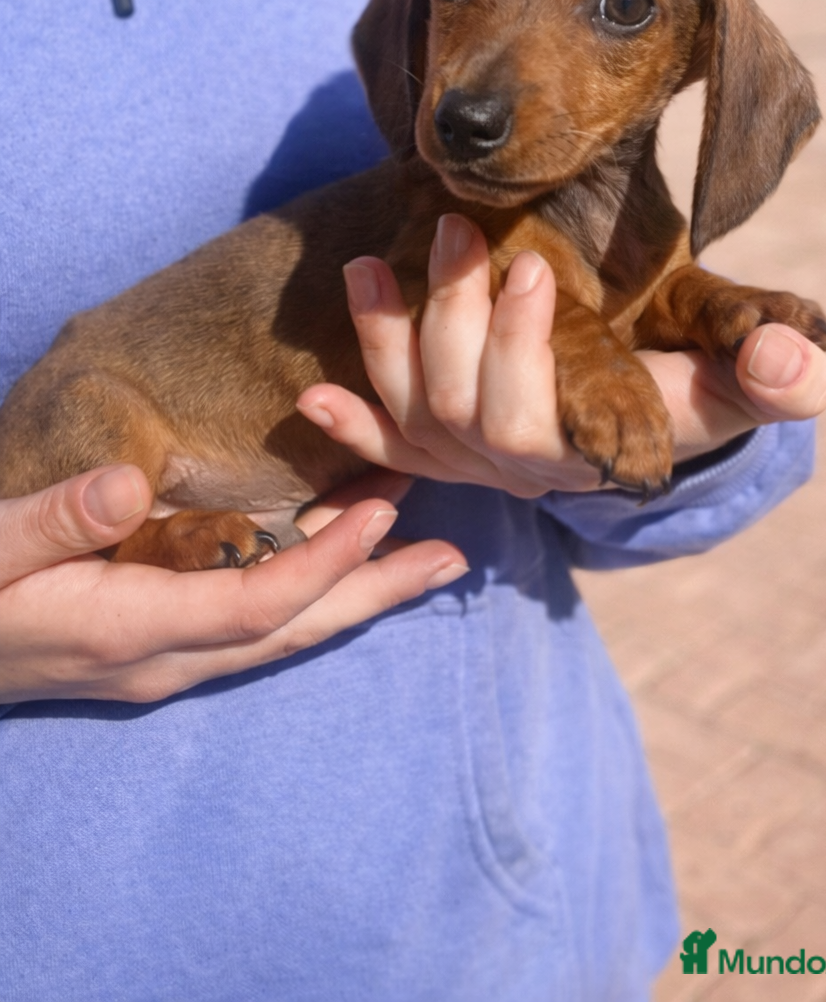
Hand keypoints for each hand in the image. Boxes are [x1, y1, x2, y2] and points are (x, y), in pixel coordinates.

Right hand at [0, 465, 466, 704]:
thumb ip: (54, 518)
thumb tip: (130, 487)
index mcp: (128, 630)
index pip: (250, 606)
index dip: (321, 564)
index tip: (381, 515)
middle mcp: (161, 658)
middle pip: (289, 630)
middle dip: (373, 592)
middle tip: (452, 557)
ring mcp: (162, 659)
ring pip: (280, 631)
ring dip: (353, 591)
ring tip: (422, 553)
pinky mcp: (157, 643)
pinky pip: (253, 622)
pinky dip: (308, 591)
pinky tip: (338, 560)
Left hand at [297, 215, 825, 498]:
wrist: (643, 410)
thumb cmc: (690, 376)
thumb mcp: (737, 367)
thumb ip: (777, 368)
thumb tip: (795, 358)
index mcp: (598, 441)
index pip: (551, 415)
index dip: (529, 349)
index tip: (536, 267)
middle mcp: (527, 462)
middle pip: (466, 407)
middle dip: (457, 319)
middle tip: (459, 231)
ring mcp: (477, 459)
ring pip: (416, 416)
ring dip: (387, 343)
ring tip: (371, 266)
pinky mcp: (441, 450)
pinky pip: (387, 449)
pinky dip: (352, 425)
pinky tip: (315, 394)